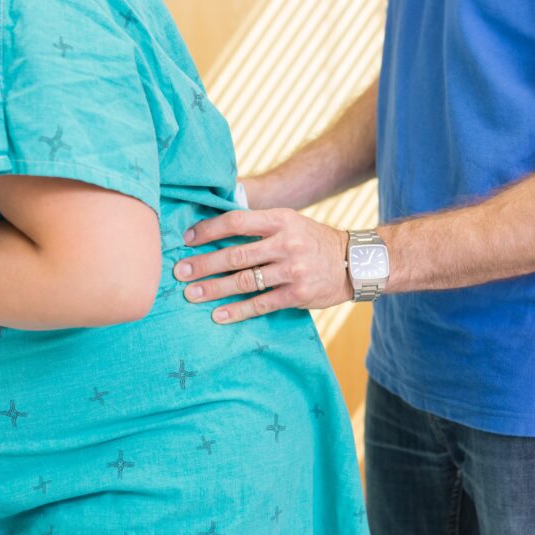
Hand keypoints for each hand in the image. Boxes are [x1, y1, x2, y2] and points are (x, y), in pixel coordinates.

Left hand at [174, 209, 351, 323]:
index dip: (209, 230)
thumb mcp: (290, 221)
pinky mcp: (298, 294)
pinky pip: (261, 303)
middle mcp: (286, 243)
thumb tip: (216, 228)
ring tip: (191, 294)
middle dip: (204, 264)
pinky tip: (218, 315)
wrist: (354, 262)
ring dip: (214, 289)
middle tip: (180, 272)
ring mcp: (293, 270)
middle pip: (236, 255)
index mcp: (281, 219)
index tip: (186, 239)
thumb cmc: (313, 240)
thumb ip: (259, 225)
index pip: (237, 222)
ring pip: (244, 281)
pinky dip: (237, 310)